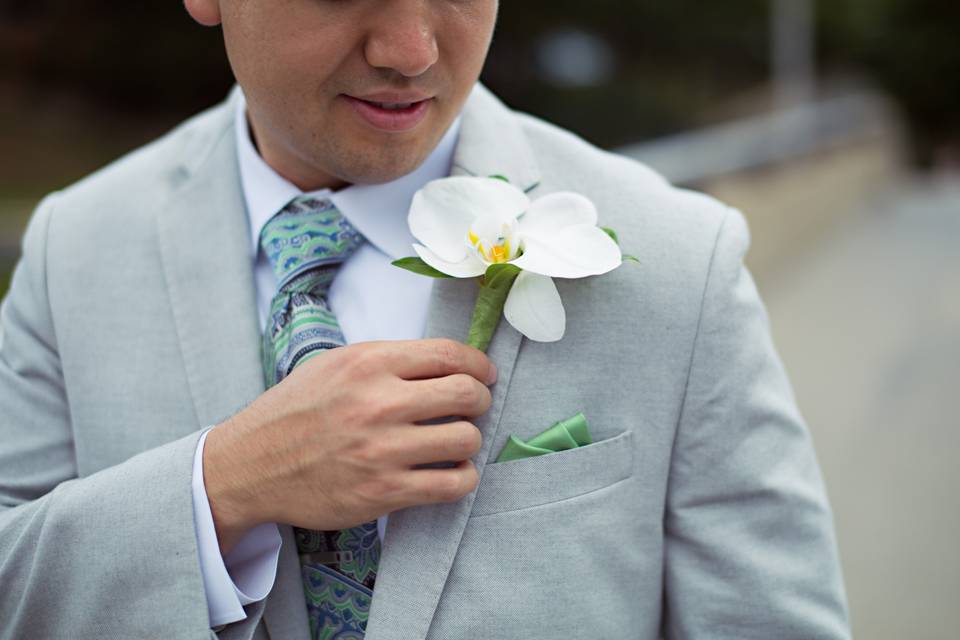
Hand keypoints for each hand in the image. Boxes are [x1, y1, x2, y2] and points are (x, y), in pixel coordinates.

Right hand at [203, 339, 496, 554]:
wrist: (250, 465)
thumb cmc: (295, 411)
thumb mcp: (335, 365)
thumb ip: (388, 360)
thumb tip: (446, 362)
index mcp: (369, 364)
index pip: (449, 354)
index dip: (478, 364)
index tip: (483, 374)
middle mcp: (378, 403)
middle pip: (467, 394)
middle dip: (480, 399)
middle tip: (474, 407)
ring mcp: (382, 451)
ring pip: (466, 439)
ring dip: (470, 440)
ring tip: (456, 441)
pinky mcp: (383, 492)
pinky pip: (452, 485)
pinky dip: (462, 478)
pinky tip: (451, 472)